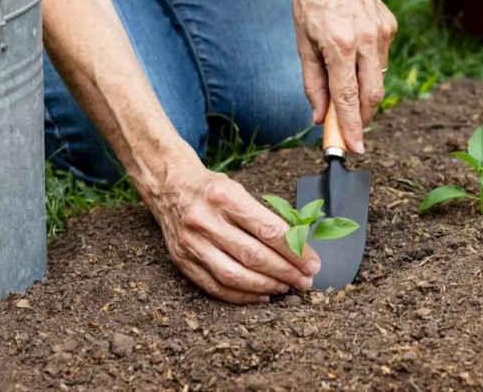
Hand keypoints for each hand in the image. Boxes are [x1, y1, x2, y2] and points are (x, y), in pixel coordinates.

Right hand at [146, 153, 320, 303]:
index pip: (268, 230)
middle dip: (285, 272)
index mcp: (225, 197)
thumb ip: (265, 217)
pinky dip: (242, 296)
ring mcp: (191, 243)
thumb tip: (299, 247)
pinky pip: (215, 287)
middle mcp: (205, 220)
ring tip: (285, 288)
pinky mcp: (182, 261)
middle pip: (253, 256)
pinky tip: (261, 295)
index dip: (295, 251)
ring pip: (234, 275)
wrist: (169, 187)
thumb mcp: (240, 190)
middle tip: (305, 281)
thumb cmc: (212, 189)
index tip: (312, 263)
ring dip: (265, 286)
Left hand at [293, 0, 396, 153]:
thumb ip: (313, 83)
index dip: (351, 126)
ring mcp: (382, 33)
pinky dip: (368, 71)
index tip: (355, 147)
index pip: (347, 96)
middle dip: (363, 118)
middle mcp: (366, 40)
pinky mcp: (390, 28)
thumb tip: (320, 116)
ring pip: (378, 80)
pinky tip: (354, 58)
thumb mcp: (302, 43)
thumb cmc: (311, 1)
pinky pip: (381, 62)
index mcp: (339, 44)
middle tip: (351, 130)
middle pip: (371, 95)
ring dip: (363, 94)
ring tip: (345, 88)